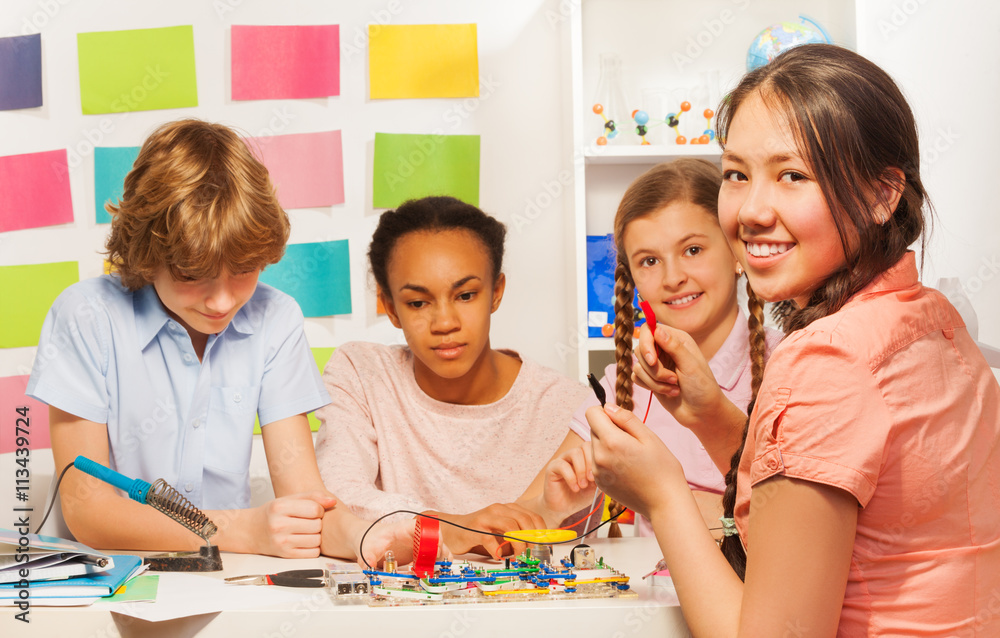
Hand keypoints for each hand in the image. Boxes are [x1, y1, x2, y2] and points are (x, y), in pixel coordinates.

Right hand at [253, 491, 336, 557]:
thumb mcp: (288, 499)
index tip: (314, 511)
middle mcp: (279, 526)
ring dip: (317, 536)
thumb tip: (332, 502)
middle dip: (318, 522)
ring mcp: (281, 542)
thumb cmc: (273, 513)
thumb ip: (312, 496)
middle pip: (317, 525)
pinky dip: (313, 547)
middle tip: (310, 522)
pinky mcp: (285, 555)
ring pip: (317, 540)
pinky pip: (313, 553)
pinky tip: (305, 541)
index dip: (319, 509)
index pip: (315, 509)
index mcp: (280, 508)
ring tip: (308, 531)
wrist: (251, 531)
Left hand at [353, 516, 451, 569]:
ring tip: (439, 568)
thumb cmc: (370, 539)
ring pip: (436, 546)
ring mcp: (417, 542)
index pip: (422, 526)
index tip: (435, 546)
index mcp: (403, 528)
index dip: (432, 534)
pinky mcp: (418, 551)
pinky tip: (432, 570)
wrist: (368, 540)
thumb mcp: (367, 549)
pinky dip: (435, 562)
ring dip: (441, 557)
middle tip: (438, 563)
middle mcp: (414, 534)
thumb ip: (368, 558)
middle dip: (440, 549)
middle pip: (434, 536)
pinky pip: (432, 555)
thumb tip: (369, 567)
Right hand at [428, 504, 546, 558]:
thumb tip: (536, 548)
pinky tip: (498, 556)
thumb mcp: (502, 532)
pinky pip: (490, 540)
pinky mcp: (474, 529)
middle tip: (531, 553)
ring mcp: (486, 518)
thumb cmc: (480, 533)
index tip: (544, 546)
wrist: (452, 530)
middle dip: (531, 539)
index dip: (541, 532)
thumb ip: (517, 536)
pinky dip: (497, 551)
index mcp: (507, 508)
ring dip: (518, 545)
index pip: (532, 516)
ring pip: (510, 527)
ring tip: (517, 556)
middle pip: (524, 520)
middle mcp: (498, 510)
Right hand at [541, 444, 596, 522]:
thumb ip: (601, 476)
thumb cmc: (581, 496)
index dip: (600, 459)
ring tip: (583, 485)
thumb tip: (609, 468)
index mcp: (586, 457)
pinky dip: (571, 478)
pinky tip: (575, 488)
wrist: (564, 509)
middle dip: (590, 463)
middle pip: (585, 446)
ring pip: (574, 453)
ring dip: (581, 470)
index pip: (595, 446)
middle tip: (591, 480)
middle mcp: (574, 455)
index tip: (602, 475)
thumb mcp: (596, 486)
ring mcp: (563, 459)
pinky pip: (562, 465)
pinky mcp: (552, 467)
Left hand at [587, 404, 687, 520]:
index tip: (620, 421)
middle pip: (593, 429)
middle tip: (631, 442)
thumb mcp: (649, 437)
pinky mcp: (600, 484)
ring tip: (630, 457)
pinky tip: (627, 469)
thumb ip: (626, 418)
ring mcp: (597, 472)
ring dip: (607, 445)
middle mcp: (598, 456)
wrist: (665, 503)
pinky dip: (608, 461)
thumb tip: (608, 407)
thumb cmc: (663, 469)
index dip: (605, 412)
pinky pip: (598, 463)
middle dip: (608, 429)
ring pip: (595, 446)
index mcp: (611, 441)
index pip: (591, 413)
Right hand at [633, 321, 727, 429]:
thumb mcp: (691, 365)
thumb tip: (656, 329)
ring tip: (674, 387)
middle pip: (640, 349)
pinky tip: (669, 392)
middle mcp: (664, 349)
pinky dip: (652, 387)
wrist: (702, 413)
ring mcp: (656, 364)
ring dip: (656, 381)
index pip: (649, 329)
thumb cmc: (703, 388)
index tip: (652, 360)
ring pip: (638, 366)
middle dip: (654, 369)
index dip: (646, 342)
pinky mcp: (650, 379)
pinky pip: (637, 378)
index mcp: (676, 339)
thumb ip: (673, 346)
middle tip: (673, 379)